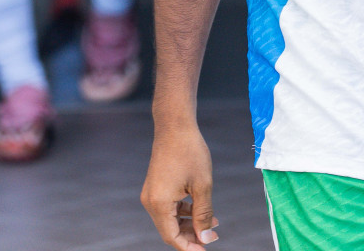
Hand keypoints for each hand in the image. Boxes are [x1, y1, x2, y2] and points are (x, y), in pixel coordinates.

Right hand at [141, 122, 218, 248]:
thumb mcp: (203, 186)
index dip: (189, 247)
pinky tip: (202, 210)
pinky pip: (169, 207)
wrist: (175, 126)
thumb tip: (205, 238)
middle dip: (192, 236)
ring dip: (190, 224)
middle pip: (170, 230)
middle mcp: (150, 202)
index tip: (206, 250)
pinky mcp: (156, 187)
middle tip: (213, 237)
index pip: (172, 237)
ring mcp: (151, 194)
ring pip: (170, 219)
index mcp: (159, 204)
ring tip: (213, 223)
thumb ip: (204, 214)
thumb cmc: (190, 152)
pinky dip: (184, 212)